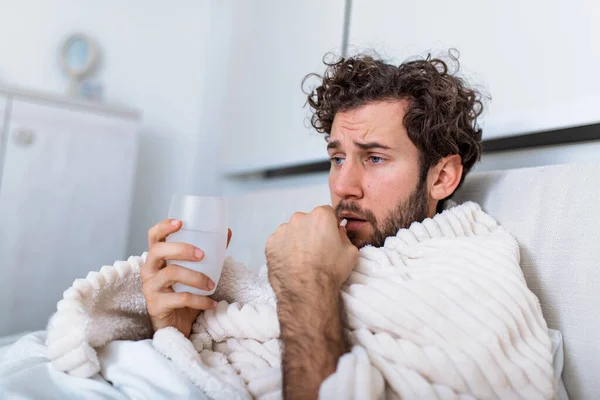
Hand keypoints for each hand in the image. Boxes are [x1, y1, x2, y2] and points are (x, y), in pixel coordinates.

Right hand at [141, 219, 231, 336]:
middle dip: (181, 249)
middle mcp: (149, 270)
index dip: (163, 227)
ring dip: (196, 277)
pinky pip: (180, 299)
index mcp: (157, 258)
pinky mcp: (156, 306)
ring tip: (212, 284)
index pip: (153, 236)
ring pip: (171, 274)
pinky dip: (200, 300)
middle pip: (158, 251)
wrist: (177, 325)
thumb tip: (227, 232)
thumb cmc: (184, 292)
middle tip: (201, 254)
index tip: (180, 222)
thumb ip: (209, 252)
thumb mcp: (196, 270)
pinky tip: (212, 303)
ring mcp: (150, 288)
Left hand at [266, 206, 357, 298]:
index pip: (327, 213)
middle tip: (315, 251)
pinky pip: (279, 243)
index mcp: (320, 216)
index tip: (329, 238)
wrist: (306, 292)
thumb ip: (344, 235)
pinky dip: (283, 250)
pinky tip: (290, 263)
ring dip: (296, 240)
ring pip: (291, 231)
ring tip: (301, 260)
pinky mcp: (270, 243)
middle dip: (311, 232)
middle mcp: (299, 218)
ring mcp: (282, 230)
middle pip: (307, 221)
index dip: (329, 226)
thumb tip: (337, 231)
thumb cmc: (330, 271)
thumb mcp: (351, 252)